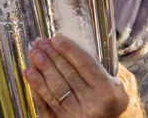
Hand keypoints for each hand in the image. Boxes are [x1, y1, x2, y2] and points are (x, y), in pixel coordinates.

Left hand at [23, 35, 140, 117]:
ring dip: (42, 68)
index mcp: (108, 93)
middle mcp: (94, 105)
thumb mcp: (118, 84)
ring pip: (55, 88)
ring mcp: (78, 115)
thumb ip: (100, 66)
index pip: (85, 65)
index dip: (69, 50)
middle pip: (67, 75)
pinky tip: (30, 73)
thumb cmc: (113, 102)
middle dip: (52, 56)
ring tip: (34, 53)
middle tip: (41, 43)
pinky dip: (36, 86)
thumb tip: (75, 44)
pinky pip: (47, 102)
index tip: (57, 38)